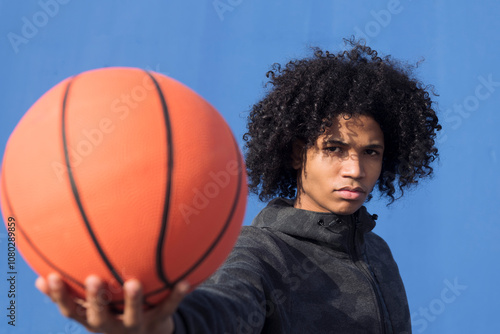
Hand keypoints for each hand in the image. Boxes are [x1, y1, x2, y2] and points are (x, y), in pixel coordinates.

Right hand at [35, 273, 188, 333]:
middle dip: (95, 299)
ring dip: (133, 300)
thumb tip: (39, 278)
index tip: (51, 277)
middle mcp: (111, 326)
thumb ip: (71, 294)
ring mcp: (135, 326)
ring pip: (133, 316)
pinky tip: (186, 282)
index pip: (71, 311)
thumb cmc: (114, 313)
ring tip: (134, 283)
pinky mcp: (158, 322)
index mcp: (93, 320)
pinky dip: (178, 295)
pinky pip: (169, 308)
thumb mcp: (92, 307)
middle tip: (93, 279)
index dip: (60, 297)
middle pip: (99, 317)